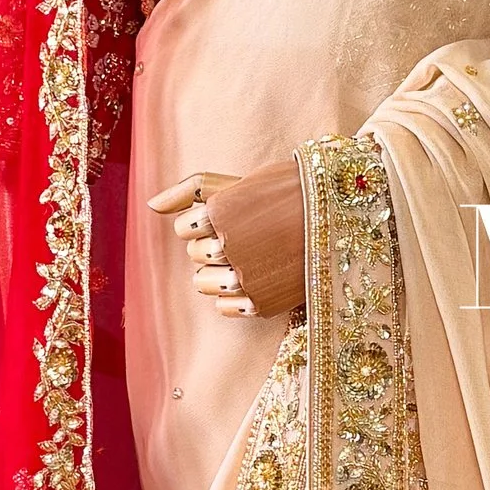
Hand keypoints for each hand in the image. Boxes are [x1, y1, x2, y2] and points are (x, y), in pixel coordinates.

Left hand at [147, 160, 306, 320]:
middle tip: (251, 234)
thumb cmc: (284, 193)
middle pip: (194, 256)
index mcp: (220, 212)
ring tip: (252, 257)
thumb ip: (188, 190)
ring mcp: (246, 278)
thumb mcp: (236, 182)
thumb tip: (150, 206)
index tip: (236, 215)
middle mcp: (229, 247)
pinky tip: (258, 277)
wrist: (340, 217)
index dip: (206, 222)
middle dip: (214, 245)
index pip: (184, 229)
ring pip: (202, 284)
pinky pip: (223, 307)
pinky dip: (234, 297)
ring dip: (219, 273)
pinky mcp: (262, 303)